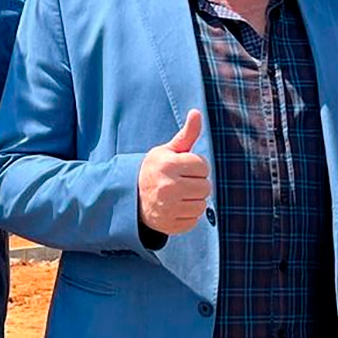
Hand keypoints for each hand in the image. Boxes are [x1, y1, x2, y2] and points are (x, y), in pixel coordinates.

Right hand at [137, 109, 210, 235]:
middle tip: (182, 181)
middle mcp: (169, 187)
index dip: (196, 166)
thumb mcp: (168, 150)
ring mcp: (169, 208)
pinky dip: (188, 214)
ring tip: (180, 194)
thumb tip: (197, 112)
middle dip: (197, 183)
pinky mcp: (170, 225)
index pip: (203, 166)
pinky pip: (194, 220)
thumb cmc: (155, 169)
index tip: (184, 167)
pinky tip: (176, 207)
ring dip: (194, 199)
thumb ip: (186, 134)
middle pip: (206, 186)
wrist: (131, 196)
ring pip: (202, 204)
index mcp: (169, 165)